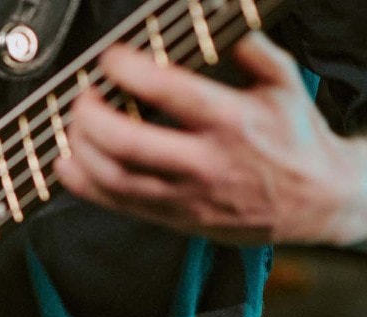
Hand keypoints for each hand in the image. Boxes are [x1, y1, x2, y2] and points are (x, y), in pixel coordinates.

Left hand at [56, 33, 366, 244]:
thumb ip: (252, 50)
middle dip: (91, 115)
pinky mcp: (173, 218)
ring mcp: (186, 195)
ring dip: (80, 148)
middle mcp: (206, 162)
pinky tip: (69, 161)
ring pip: (114, 177)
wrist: (317, 201)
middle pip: (128, 142)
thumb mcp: (285, 84)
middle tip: (84, 94)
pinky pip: (116, 204)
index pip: (170, 92)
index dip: (129, 71)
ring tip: (76, 123)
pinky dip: (82, 183)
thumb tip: (218, 28)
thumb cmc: (295, 139)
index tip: (111, 58)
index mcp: (233, 121)